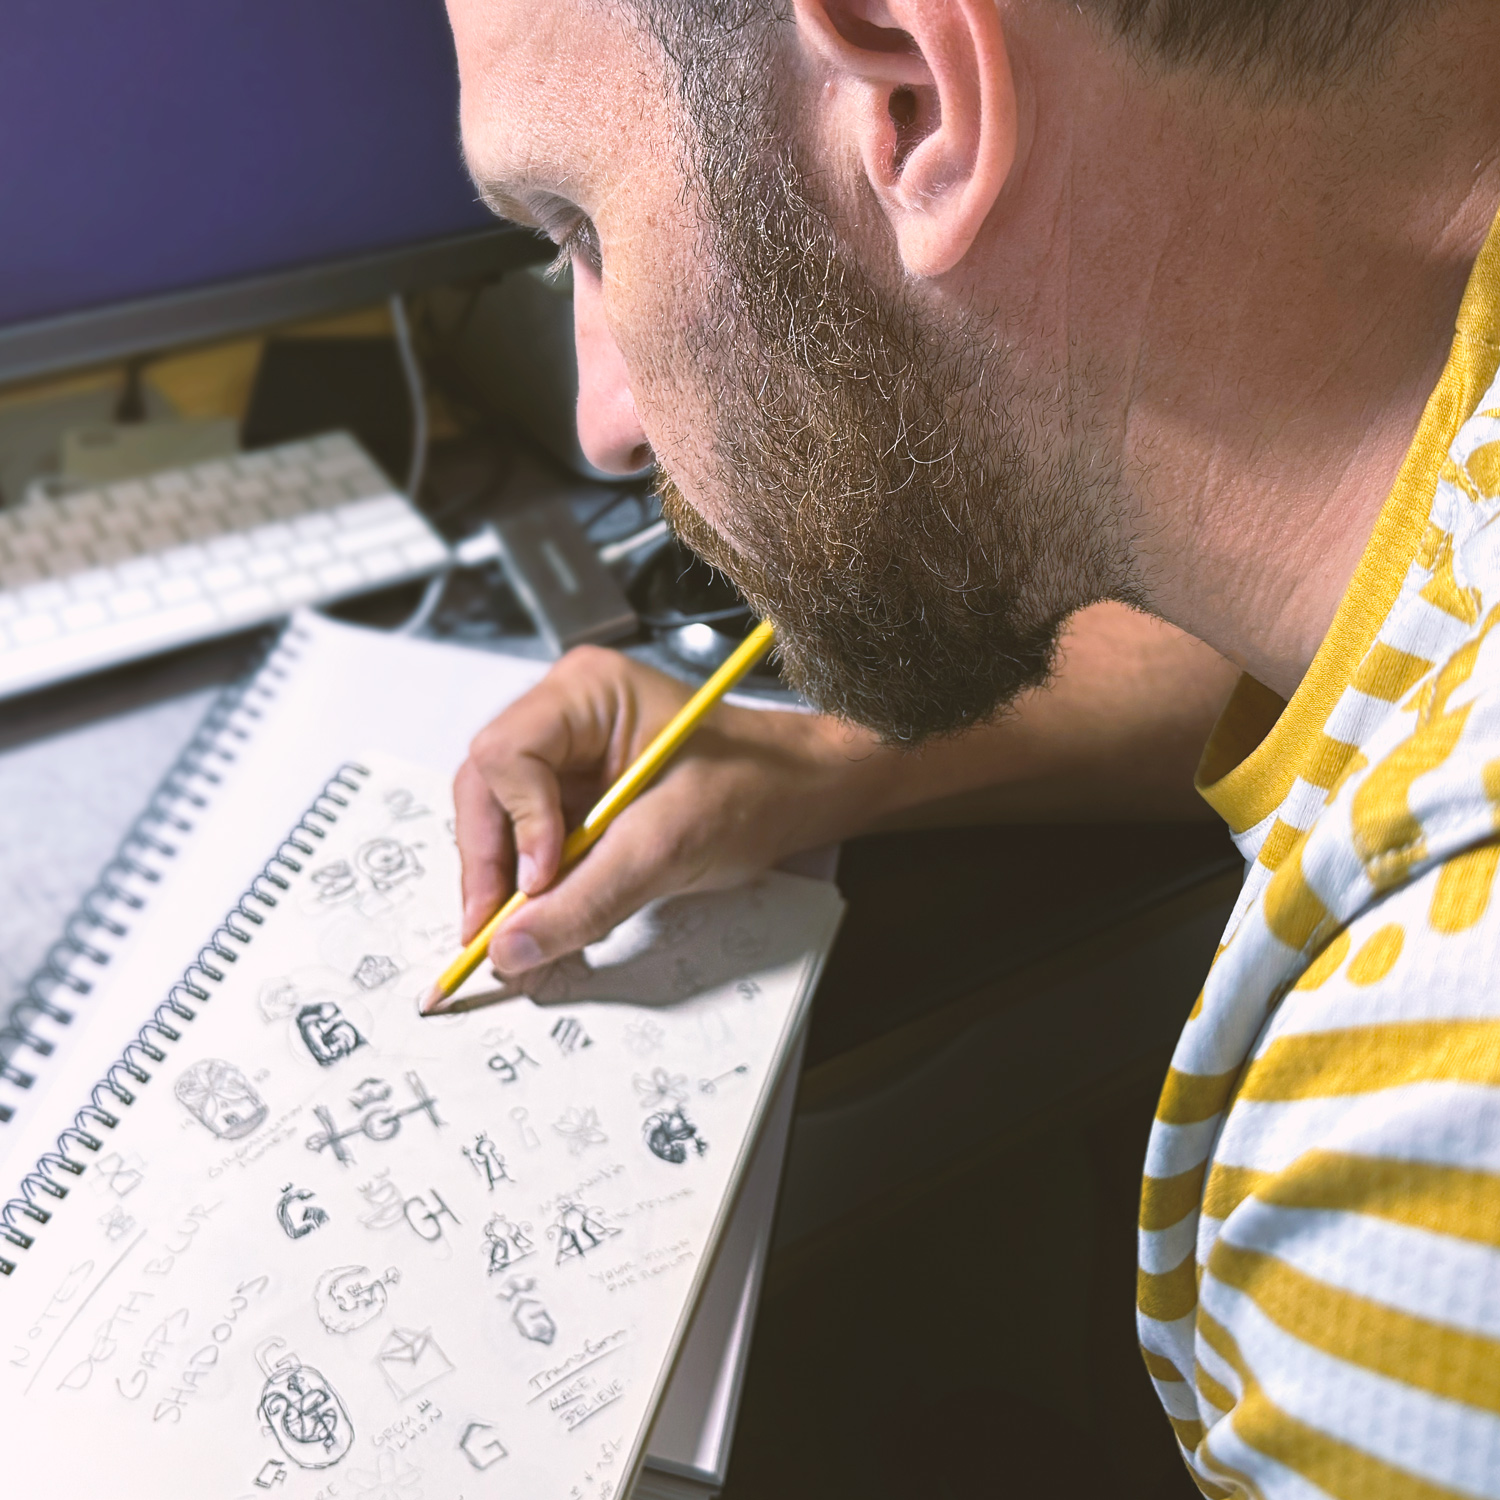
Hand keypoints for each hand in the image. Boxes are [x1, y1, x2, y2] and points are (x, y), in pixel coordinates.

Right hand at [454, 646, 880, 975]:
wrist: (800, 794)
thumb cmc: (754, 788)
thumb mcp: (669, 845)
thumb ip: (587, 898)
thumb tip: (512, 948)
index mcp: (585, 694)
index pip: (504, 755)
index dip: (513, 826)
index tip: (539, 884)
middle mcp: (564, 717)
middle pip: (486, 791)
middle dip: (491, 867)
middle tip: (496, 937)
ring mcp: (566, 756)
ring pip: (500, 822)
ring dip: (506, 885)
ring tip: (520, 940)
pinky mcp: (576, 796)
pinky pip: (531, 843)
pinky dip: (535, 889)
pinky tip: (544, 923)